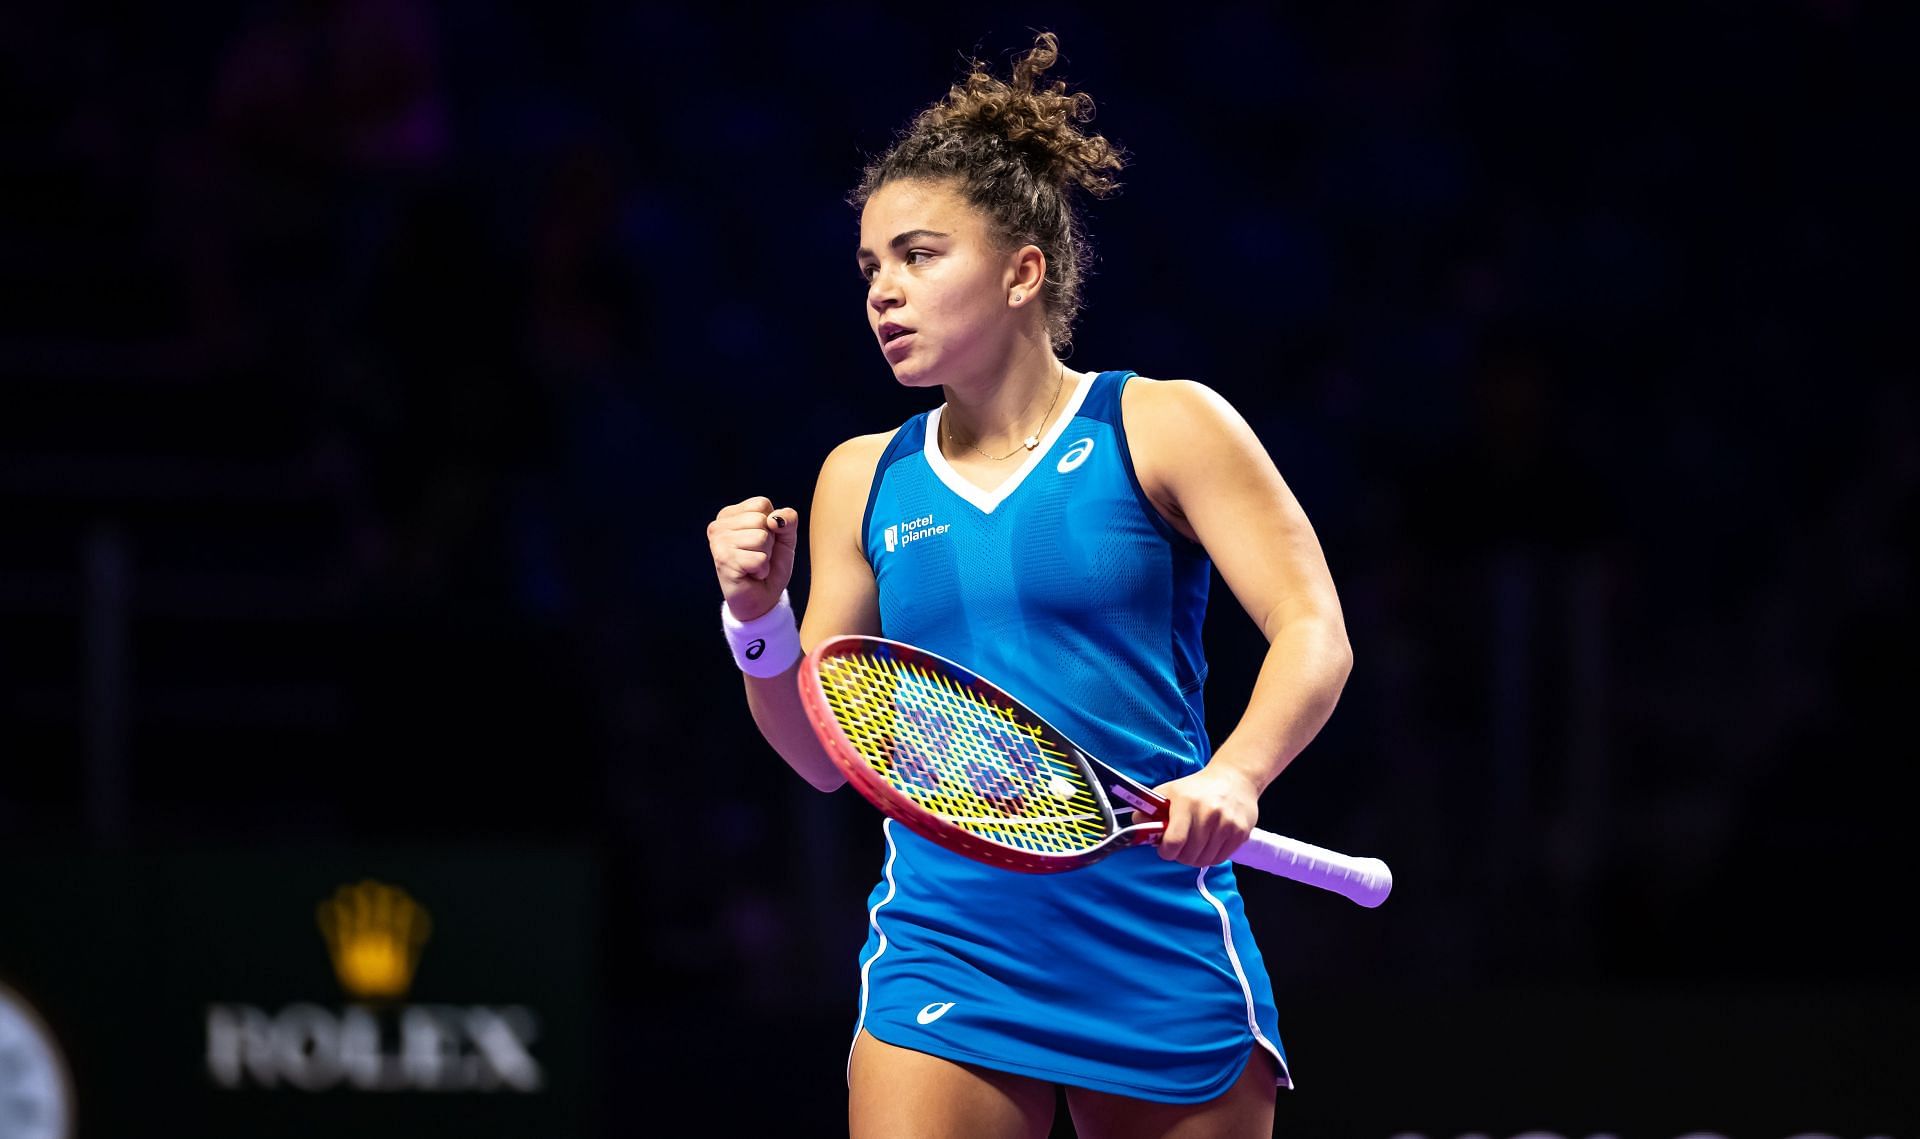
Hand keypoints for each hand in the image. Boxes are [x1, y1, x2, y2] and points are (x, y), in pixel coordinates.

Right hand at [708, 496, 799, 620]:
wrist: (761, 599)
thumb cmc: (770, 565)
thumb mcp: (785, 538)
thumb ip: (787, 520)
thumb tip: (774, 519)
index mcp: (730, 514)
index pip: (762, 504)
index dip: (772, 525)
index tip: (762, 542)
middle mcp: (719, 526)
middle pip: (761, 520)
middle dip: (769, 542)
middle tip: (758, 556)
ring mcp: (718, 542)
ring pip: (761, 537)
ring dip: (765, 556)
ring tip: (754, 565)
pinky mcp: (723, 561)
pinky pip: (759, 558)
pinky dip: (762, 570)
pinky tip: (751, 575)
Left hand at [1150, 760, 1262, 866]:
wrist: (1234, 778)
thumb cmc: (1196, 789)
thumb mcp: (1168, 792)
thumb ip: (1148, 811)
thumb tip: (1136, 830)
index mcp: (1186, 802)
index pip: (1174, 842)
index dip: (1166, 852)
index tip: (1165, 848)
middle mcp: (1208, 813)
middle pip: (1189, 855)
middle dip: (1180, 856)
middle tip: (1180, 846)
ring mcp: (1227, 823)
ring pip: (1204, 860)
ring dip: (1196, 858)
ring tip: (1194, 844)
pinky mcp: (1241, 832)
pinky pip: (1220, 858)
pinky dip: (1211, 856)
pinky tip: (1209, 844)